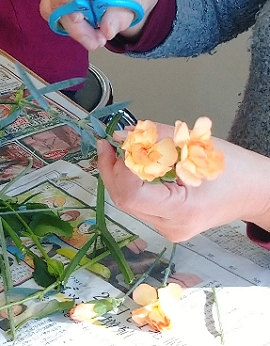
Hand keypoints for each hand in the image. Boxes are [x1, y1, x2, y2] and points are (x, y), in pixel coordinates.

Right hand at [39, 0, 162, 49]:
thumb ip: (120, 15)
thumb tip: (106, 30)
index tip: (78, 18)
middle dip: (76, 24)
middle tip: (95, 40)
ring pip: (54, 11)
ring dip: (74, 30)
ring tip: (95, 38)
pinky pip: (55, 17)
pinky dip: (70, 29)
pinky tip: (88, 32)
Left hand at [97, 127, 269, 241]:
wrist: (258, 193)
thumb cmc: (236, 171)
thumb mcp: (195, 147)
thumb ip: (155, 140)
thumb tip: (122, 135)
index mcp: (182, 211)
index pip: (131, 194)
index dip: (118, 168)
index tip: (115, 143)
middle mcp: (171, 227)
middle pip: (124, 199)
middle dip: (113, 168)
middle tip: (109, 142)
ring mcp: (167, 229)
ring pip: (127, 202)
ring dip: (120, 174)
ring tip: (121, 149)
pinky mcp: (166, 223)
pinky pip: (138, 202)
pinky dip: (132, 181)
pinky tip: (133, 163)